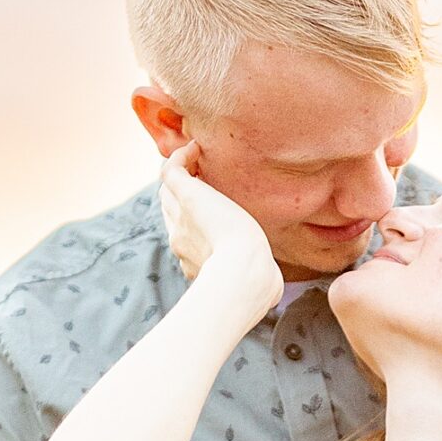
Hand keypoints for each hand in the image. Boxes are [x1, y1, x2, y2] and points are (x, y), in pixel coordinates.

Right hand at [159, 142, 282, 320]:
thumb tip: (274, 292)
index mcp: (192, 259)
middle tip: (197, 174)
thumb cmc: (256, 283)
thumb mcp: (258, 282)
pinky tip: (194, 148)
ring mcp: (181, 217)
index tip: (209, 206)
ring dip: (179, 173)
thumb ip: (261, 282)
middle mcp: (180, 239)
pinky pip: (170, 171)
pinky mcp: (188, 197)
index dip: (189, 217)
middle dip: (179, 193)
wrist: (244, 275)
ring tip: (195, 156)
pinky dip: (180, 157)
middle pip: (169, 209)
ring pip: (167, 190)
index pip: (183, 233)